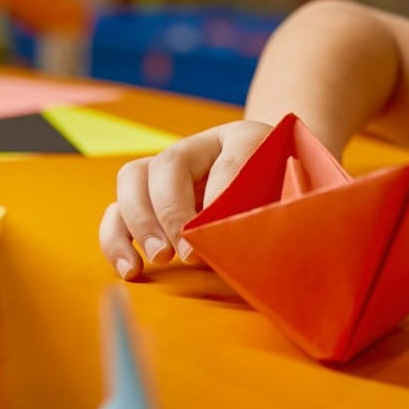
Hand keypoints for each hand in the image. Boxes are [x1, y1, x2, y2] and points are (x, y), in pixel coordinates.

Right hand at [99, 120, 274, 279]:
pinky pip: (117, 213)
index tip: (221, 230)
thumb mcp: (292, 193)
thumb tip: (241, 240)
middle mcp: (195, 149)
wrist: (273, 184)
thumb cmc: (281, 193)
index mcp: (239, 139)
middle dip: (171, 209)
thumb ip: (275, 208)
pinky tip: (132, 269)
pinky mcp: (147, 202)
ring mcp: (166, 173)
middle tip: (184, 249)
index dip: (221, 194)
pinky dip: (117, 240)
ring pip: (132, 181)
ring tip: (160, 258)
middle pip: (168, 164)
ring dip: (140, 222)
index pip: (229, 159)